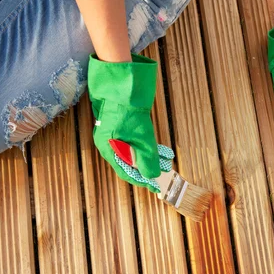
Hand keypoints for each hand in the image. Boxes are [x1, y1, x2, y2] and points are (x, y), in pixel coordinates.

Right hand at [88, 53, 160, 191]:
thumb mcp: (141, 139)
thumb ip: (147, 159)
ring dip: (149, 157)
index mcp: (108, 149)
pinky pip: (134, 143)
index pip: (126, 172)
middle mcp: (108, 144)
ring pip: (133, 152)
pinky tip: (159, 148)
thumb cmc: (128, 112)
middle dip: (148, 168)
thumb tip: (152, 176)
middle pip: (129, 163)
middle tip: (163, 172)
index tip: (154, 185)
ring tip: (166, 159)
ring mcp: (113, 134)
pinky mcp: (120, 126)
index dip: (141, 180)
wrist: (121, 87)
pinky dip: (146, 147)